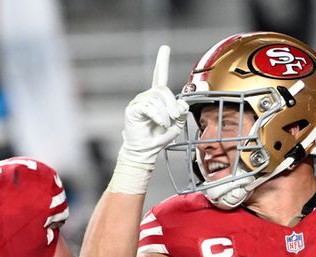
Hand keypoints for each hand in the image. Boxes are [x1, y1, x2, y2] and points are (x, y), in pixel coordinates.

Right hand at [119, 45, 188, 164]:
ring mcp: (139, 102)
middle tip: (175, 116)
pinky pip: (149, 107)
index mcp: (157, 98)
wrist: (146, 150)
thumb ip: (180, 112)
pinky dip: (158, 116)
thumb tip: (182, 103)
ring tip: (165, 124)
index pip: (159, 76)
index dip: (162, 62)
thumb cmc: (159, 138)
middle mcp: (147, 97)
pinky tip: (159, 123)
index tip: (164, 48)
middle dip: (172, 104)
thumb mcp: (176, 124)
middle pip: (163, 90)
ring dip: (165, 114)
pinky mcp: (133, 109)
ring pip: (157, 99)